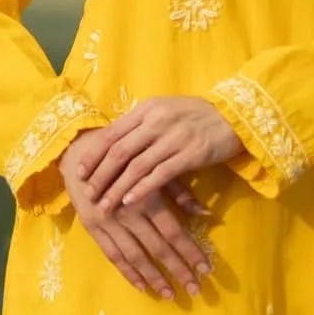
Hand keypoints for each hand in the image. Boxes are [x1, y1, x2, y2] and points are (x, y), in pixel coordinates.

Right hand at [58, 127, 217, 300]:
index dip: (190, 251)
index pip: (173, 231)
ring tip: (170, 294)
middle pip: (157, 248)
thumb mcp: (153, 168)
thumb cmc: (124, 157)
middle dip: (177, 270)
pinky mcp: (92, 228)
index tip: (206, 268)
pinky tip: (142, 287)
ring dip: (154, 278)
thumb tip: (206, 214)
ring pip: (135, 257)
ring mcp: (107, 223)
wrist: (79, 151)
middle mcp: (125, 213)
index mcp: (144, 196)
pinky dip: (128, 273)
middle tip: (195, 289)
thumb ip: (179, 192)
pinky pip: (112, 256)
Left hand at [71, 95, 245, 213]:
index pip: (112, 133)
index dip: (93, 154)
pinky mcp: (190, 154)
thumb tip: (112, 142)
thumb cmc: (196, 116)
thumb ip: (141, 124)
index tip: (79, 172)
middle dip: (100, 174)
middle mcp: (156, 121)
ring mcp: (173, 137)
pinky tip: (129, 202)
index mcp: (147, 109)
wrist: (233, 117)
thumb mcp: (165, 111)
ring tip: (104, 205)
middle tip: (87, 193)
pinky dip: (141, 189)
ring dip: (116, 187)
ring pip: (136, 166)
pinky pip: (160, 175)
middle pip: (119, 151)